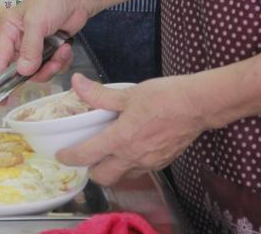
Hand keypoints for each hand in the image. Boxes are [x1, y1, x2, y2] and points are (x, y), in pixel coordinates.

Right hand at [0, 0, 91, 77]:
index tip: (2, 98)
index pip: (0, 57)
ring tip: (61, 52)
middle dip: (38, 70)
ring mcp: (36, 44)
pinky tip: (66, 49)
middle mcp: (19, 38)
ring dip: (52, 65)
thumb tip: (23, 71)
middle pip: (22, 68)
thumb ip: (29, 48)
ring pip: (39, 70)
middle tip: (51, 64)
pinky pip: (52, 65)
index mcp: (9, 28)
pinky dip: (61, 61)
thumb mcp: (37, 23)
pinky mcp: (51, 48)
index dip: (0, 78)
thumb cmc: (53, 0)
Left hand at [57, 73, 211, 185]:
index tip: (61, 156)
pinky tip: (131, 149)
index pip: (87, 155)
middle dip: (91, 171)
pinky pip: (140, 170)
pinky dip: (130, 165)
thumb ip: (99, 94)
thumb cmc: (164, 97)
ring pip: (123, 176)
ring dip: (112, 170)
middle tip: (86, 157)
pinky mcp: (163, 162)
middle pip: (103, 177)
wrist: (198, 106)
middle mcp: (133, 157)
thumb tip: (76, 83)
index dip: (70, 157)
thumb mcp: (128, 93)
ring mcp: (149, 162)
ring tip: (108, 154)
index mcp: (120, 139)